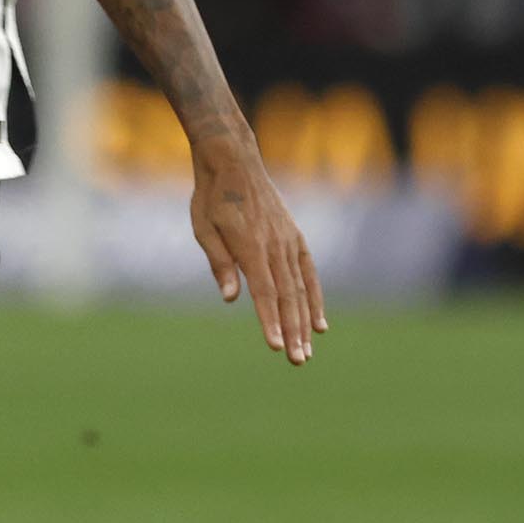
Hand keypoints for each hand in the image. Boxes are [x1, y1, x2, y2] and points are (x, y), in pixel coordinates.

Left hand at [188, 139, 327, 364]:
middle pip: (286, 296)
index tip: (275, 345)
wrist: (234, 161)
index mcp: (249, 244)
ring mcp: (288, 241)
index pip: (263, 291)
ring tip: (306, 352)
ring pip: (300, 289)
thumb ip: (219, 263)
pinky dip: (315, 299)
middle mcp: (274, 245)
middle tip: (296, 361)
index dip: (269, 319)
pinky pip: (308, 273)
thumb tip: (231, 299)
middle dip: (292, 331)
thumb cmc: (211, 196)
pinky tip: (319, 325)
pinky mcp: (295, 237)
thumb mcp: (204, 227)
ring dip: (303, 323)